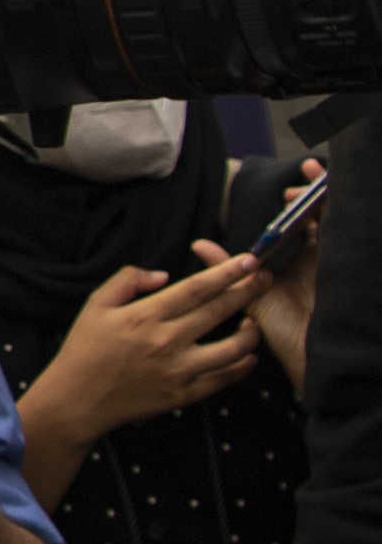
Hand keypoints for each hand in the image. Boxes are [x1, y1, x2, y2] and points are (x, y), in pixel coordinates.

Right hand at [46, 254, 266, 435]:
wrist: (77, 399)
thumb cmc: (84, 349)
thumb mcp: (95, 305)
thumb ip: (127, 280)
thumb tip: (164, 275)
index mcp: (144, 316)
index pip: (196, 288)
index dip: (226, 272)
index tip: (248, 261)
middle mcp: (166, 341)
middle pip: (219, 311)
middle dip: (247, 291)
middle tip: (265, 279)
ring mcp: (178, 370)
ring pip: (232, 348)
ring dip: (251, 332)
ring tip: (255, 321)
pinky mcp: (183, 394)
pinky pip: (223, 379)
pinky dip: (242, 367)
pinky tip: (248, 356)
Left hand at [205, 161, 323, 394]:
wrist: (307, 361)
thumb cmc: (281, 334)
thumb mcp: (248, 298)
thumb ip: (225, 270)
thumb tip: (198, 244)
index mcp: (297, 264)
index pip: (302, 226)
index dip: (301, 205)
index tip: (290, 187)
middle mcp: (319, 261)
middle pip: (322, 218)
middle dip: (315, 195)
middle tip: (302, 182)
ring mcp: (334, 266)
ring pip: (335, 223)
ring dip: (326, 200)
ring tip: (313, 183)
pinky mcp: (343, 271)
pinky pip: (345, 239)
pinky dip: (338, 217)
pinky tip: (328, 203)